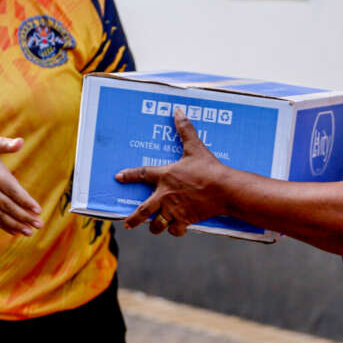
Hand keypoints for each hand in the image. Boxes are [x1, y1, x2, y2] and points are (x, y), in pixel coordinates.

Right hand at [0, 135, 42, 235]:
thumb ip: (5, 144)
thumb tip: (20, 142)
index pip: (11, 189)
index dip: (25, 200)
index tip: (38, 210)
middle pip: (7, 205)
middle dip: (23, 216)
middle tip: (39, 224)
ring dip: (14, 224)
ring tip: (30, 232)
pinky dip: (2, 225)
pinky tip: (15, 232)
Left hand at [117, 108, 226, 235]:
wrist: (224, 189)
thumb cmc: (209, 168)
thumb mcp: (195, 147)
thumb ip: (185, 130)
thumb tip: (177, 111)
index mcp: (165, 176)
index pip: (141, 174)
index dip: (129, 175)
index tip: (118, 177)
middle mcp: (165, 195)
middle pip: (143, 210)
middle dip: (133, 219)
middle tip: (127, 223)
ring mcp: (173, 210)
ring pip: (157, 225)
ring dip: (155, 227)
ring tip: (154, 227)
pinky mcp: (185, 220)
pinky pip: (175, 230)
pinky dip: (175, 230)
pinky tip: (177, 228)